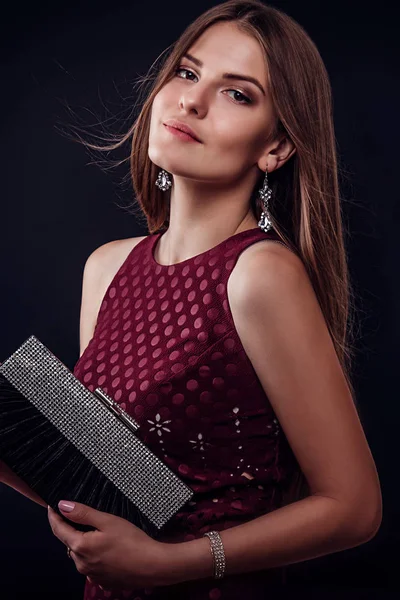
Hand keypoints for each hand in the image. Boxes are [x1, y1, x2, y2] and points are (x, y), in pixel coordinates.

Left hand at [47, 501, 168, 591]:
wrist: (153, 566)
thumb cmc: (132, 541)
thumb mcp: (107, 521)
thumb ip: (83, 513)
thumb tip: (62, 505)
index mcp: (80, 547)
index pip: (58, 529)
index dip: (53, 516)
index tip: (51, 505)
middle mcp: (81, 564)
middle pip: (69, 542)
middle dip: (70, 529)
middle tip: (78, 515)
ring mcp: (91, 574)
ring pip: (80, 555)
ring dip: (82, 543)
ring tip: (96, 531)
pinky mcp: (102, 580)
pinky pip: (91, 565)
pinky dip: (94, 555)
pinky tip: (107, 548)